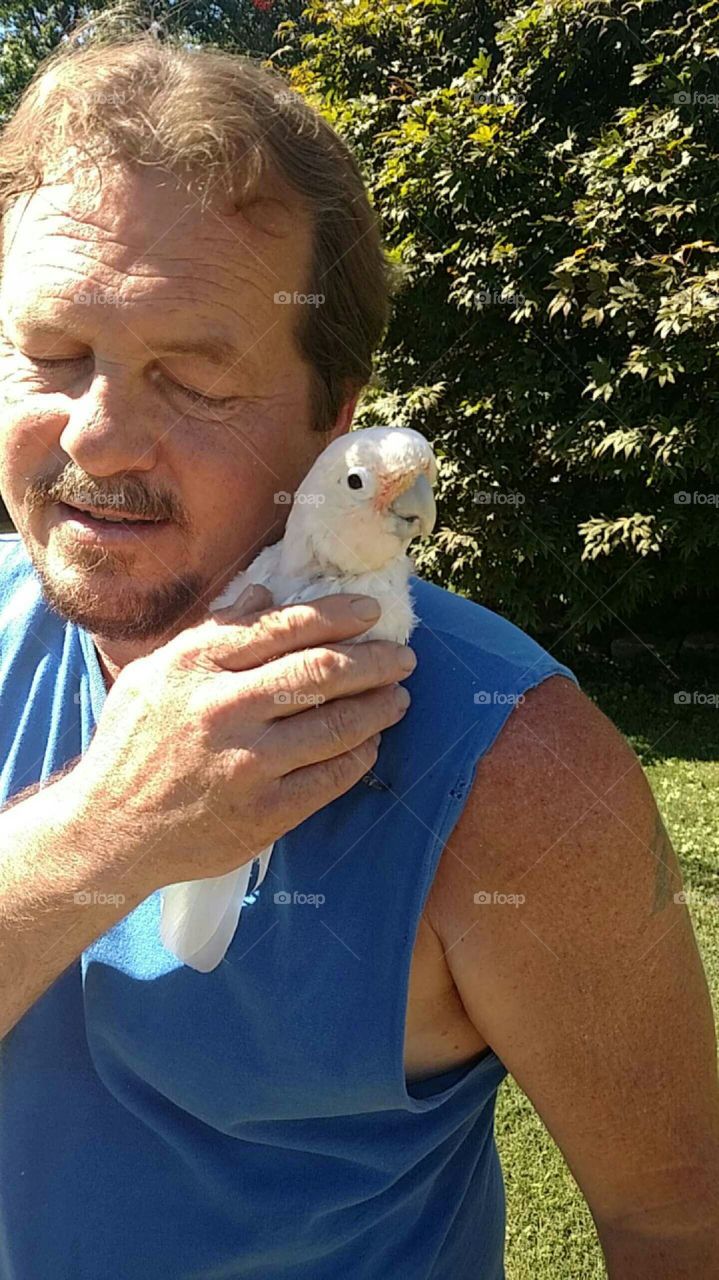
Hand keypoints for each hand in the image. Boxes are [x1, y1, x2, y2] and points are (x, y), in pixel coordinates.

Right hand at [70, 590, 414, 894]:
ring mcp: (249, 765)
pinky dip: (360, 756)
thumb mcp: (154, 674)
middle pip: (321, 672)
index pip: (283, 627)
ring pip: (336, 725)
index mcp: (196, 668)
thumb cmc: (132, 746)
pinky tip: (370, 744)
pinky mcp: (265, 813)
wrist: (109, 831)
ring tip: (398, 697)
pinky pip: (331, 778)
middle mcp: (224, 711)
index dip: (337, 615)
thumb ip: (211, 633)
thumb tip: (264, 592)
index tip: (371, 612)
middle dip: (374, 660)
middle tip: (403, 656)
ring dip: (379, 707)